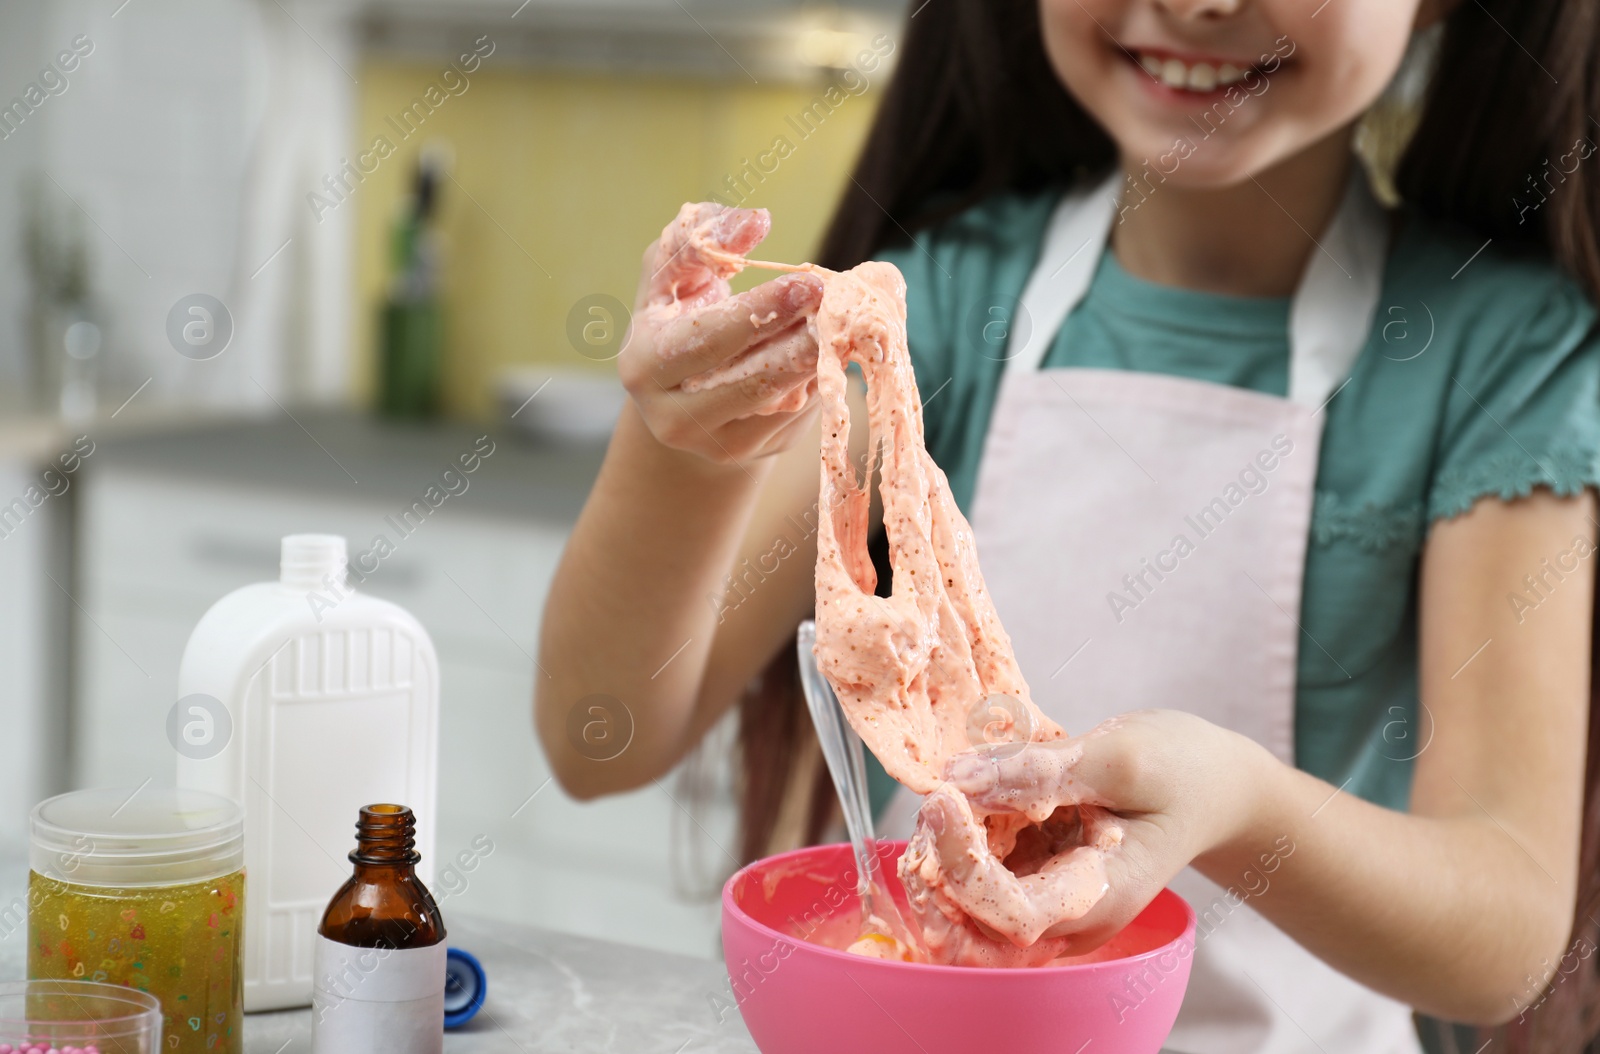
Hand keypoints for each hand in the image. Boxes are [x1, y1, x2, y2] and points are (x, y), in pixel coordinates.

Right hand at [619, 202, 825, 465]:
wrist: (679, 395)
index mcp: (645, 368)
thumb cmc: (676, 320)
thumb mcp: (671, 275)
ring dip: (819, 360)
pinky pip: (800, 417)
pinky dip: (823, 378)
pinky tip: (837, 345)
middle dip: (799, 341)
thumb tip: (754, 223)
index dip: (760, 312)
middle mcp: (674, 418)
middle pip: (751, 381)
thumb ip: (700, 239)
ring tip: (844, 319)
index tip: (807, 282)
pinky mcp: (756, 452)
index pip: (707, 340)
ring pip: (782, 402)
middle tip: (838, 303)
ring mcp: (718, 444)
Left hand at [901, 710, 1268, 962]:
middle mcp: (1067, 916)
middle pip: (973, 925)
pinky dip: (960, 836)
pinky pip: (978, 872)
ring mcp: (1048, 900)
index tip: (944, 798)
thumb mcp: (1121, 756)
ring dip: (943, 849)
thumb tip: (961, 778)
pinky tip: (971, 792)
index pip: (1009, 915)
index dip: (962, 865)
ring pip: (965, 904)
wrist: (1215, 787)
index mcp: (1099, 897)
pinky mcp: (1033, 875)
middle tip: (939, 794)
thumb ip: (1040, 772)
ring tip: (955, 788)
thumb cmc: (1183, 771)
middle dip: (939, 864)